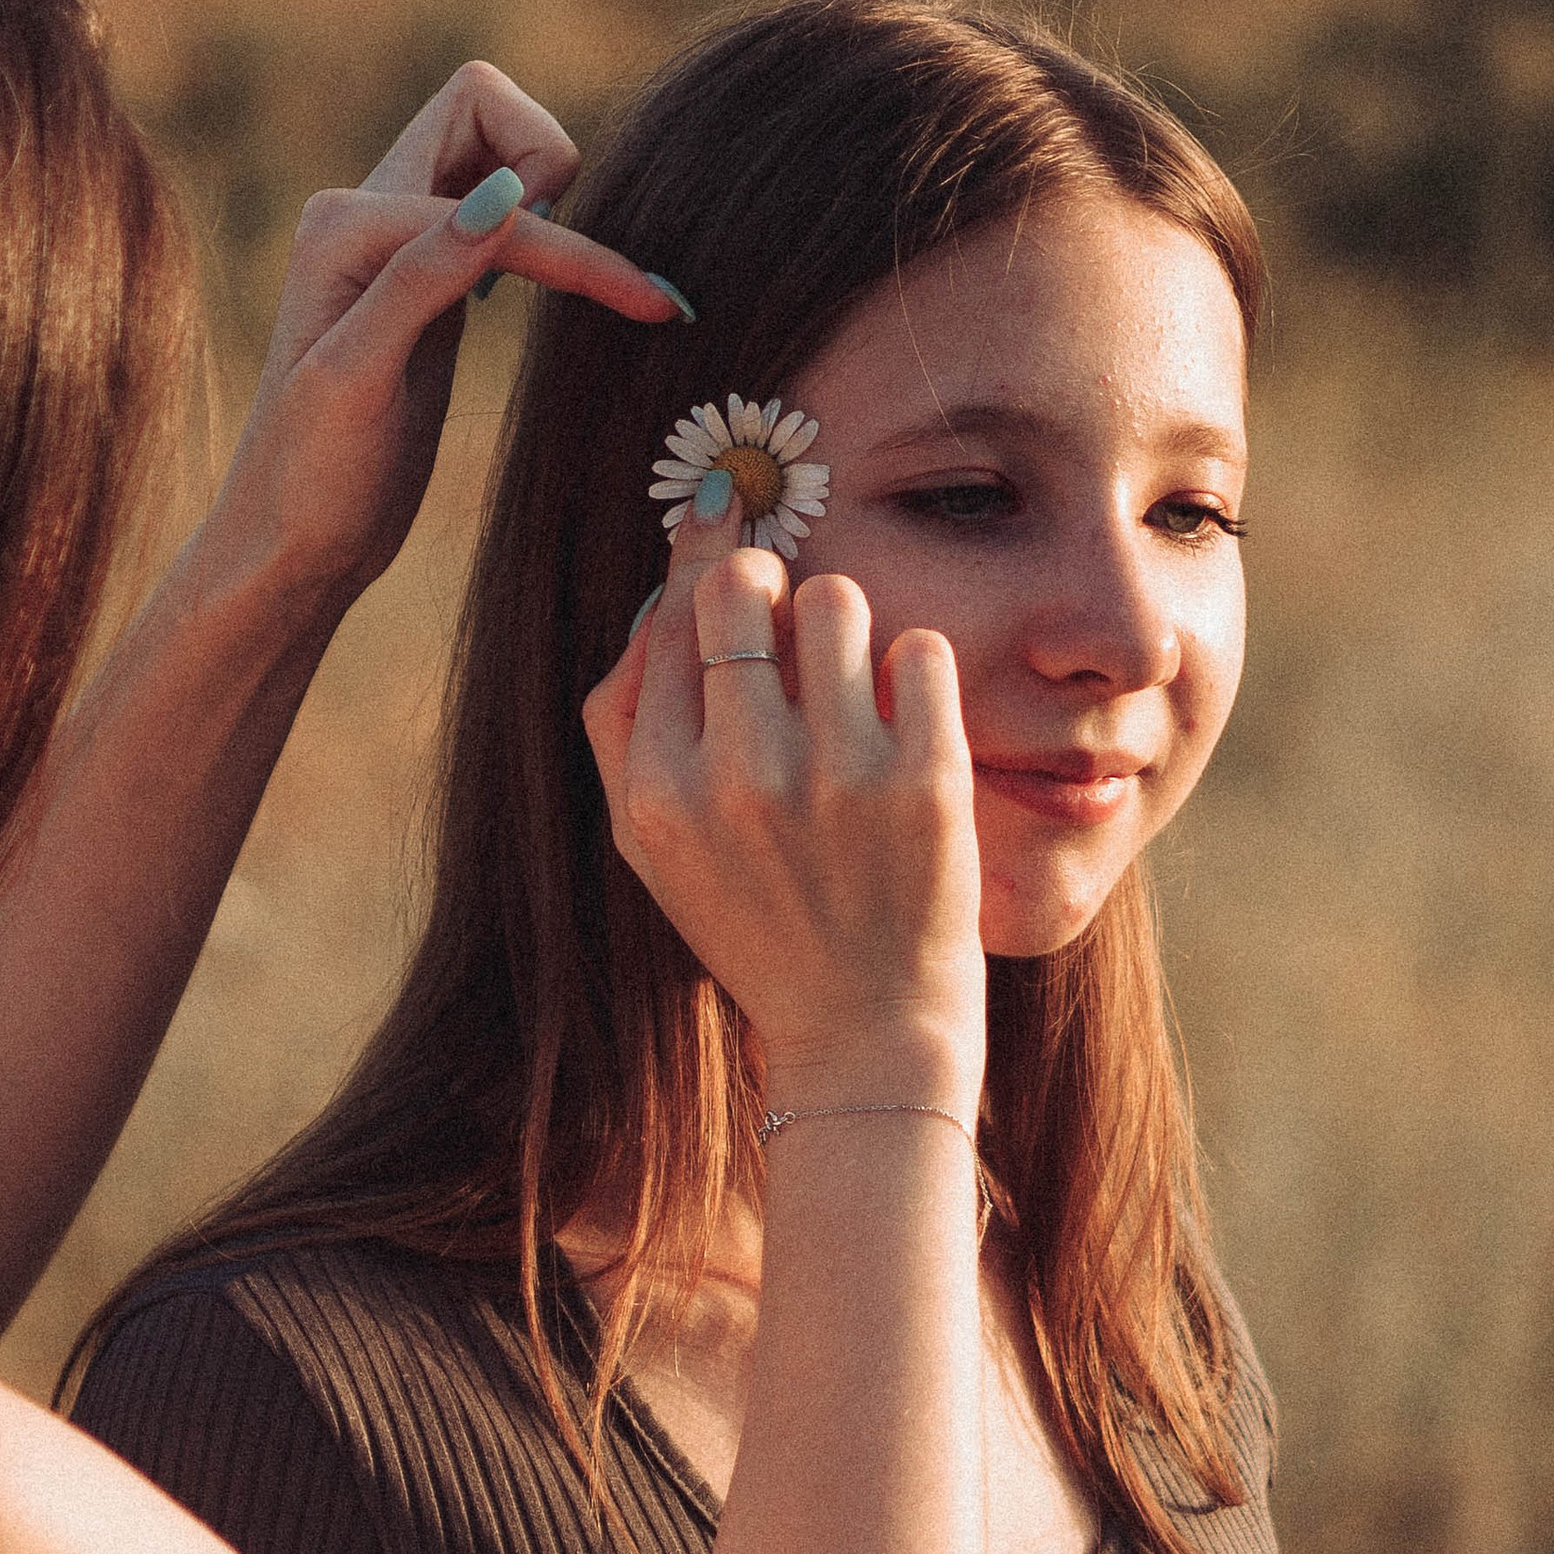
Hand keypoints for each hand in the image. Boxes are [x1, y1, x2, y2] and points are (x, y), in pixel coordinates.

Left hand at [210, 60, 685, 607]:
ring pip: (496, 153)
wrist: (290, 548)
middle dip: (549, 155)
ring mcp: (403, 247)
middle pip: (483, 108)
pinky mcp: (434, 286)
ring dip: (553, 194)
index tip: (654, 307)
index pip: (500, 198)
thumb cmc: (311, 480)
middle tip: (567, 261)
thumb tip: (507, 192)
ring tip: (572, 281)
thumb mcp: (357, 381)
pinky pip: (501, 215)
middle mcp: (368, 215)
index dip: (578, 250)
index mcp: (346, 224)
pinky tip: (559, 290)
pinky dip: (547, 233)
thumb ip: (423, 279)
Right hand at [582, 491, 985, 1107]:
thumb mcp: (648, 844)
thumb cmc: (752, 921)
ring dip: (845, 624)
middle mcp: (740, 778)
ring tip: (850, 683)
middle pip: (744, 586)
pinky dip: (915, 671)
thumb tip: (663, 588)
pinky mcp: (927, 782)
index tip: (725, 521)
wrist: (864, 1032)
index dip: (703, 560)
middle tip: (786, 612)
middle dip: (767, 582)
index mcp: (660, 792)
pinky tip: (903, 721)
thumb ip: (626, 720)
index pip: (671, 617)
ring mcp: (839, 778)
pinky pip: (920, 648)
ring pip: (838, 598)